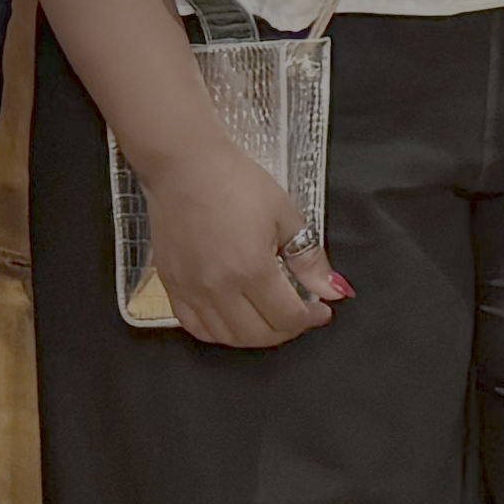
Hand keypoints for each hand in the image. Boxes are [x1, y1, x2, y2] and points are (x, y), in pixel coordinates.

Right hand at [149, 123, 344, 347]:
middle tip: (301, 313)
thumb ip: (309, 259)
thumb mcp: (285, 215)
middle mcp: (218, 289)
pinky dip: (219, 332)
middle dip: (287, 330)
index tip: (322, 309)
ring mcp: (190, 291)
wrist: (184, 166)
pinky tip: (234, 319)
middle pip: (257, 335)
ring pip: (225, 337)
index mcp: (251, 270)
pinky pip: (195, 327)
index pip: (286, 318)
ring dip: (255, 335)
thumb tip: (333, 291)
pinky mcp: (170, 286)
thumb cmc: (237, 182)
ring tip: (271, 317)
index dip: (310, 319)